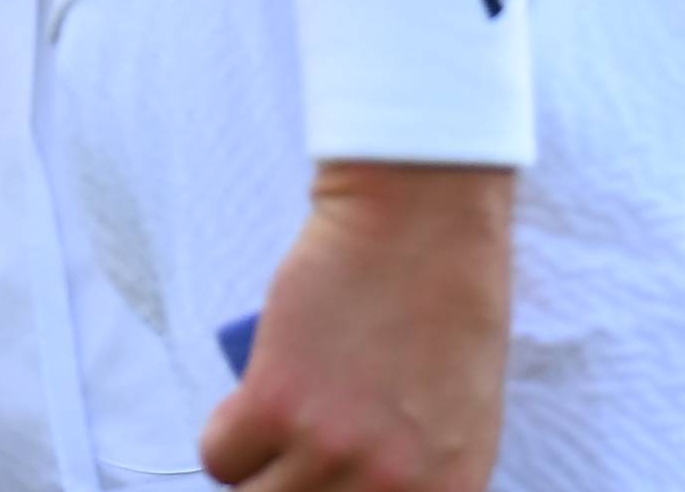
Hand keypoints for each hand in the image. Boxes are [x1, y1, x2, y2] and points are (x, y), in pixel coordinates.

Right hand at [200, 161, 513, 491]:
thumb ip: (419, 479)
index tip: (311, 488)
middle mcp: (390, 485)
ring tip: (275, 431)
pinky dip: (226, 434)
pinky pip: (221, 457)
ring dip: (257, 472)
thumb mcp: (463, 419)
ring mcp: (330, 448)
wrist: (421, 219)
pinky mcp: (274, 402)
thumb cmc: (448, 304)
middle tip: (286, 466)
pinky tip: (252, 399)